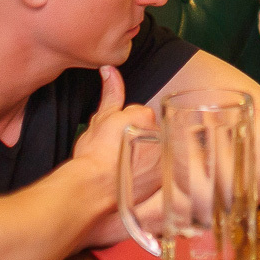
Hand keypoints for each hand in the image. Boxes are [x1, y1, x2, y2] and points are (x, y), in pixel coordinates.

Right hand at [74, 65, 157, 206]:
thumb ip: (111, 94)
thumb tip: (109, 70)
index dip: (126, 129)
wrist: (92, 188)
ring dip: (148, 158)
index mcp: (145, 116)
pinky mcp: (167, 178)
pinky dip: (153, 176)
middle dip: (140, 141)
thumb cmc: (93, 156)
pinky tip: (137, 180)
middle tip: (121, 155)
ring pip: (159, 152)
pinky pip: (163, 173)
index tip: (116, 141)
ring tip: (127, 169)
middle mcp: (160, 134)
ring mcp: (166, 157)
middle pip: (152, 133)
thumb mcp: (101, 119)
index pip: (141, 117)